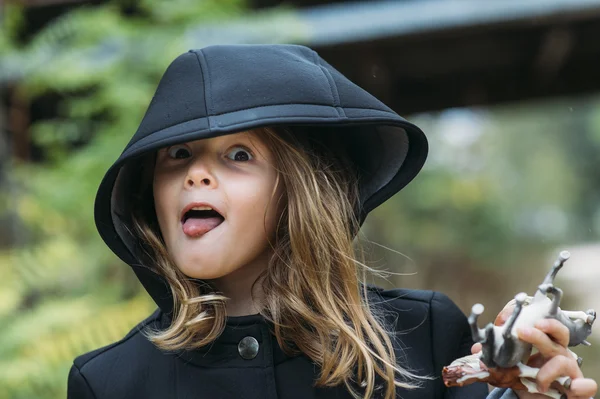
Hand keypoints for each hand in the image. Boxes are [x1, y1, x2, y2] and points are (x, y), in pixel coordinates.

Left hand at [471, 310, 597, 398]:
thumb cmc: (527, 381)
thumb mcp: (510, 368)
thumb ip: (495, 359)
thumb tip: (475, 349)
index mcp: (545, 347)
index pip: (548, 328)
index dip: (541, 321)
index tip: (525, 320)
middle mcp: (559, 355)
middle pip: (558, 336)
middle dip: (542, 332)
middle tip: (523, 332)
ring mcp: (570, 372)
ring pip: (565, 361)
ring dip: (548, 369)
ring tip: (538, 382)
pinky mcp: (577, 390)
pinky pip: (586, 386)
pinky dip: (581, 386)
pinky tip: (573, 388)